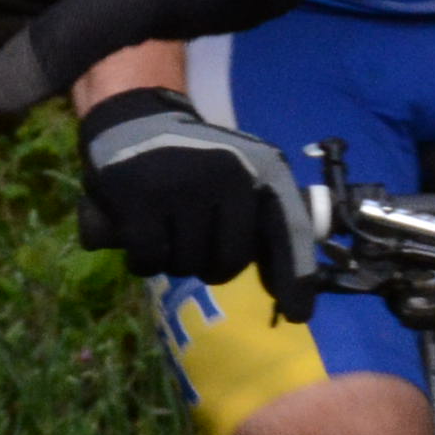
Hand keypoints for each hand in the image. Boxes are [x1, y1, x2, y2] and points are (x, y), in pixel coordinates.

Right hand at [76, 91, 321, 312]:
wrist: (136, 121)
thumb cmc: (198, 160)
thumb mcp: (243, 175)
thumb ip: (264, 221)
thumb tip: (292, 292)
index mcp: (264, 170)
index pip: (290, 231)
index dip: (295, 276)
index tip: (298, 314)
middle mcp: (231, 177)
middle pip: (230, 262)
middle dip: (212, 267)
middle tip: (197, 246)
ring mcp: (184, 187)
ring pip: (188, 265)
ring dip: (176, 262)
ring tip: (169, 231)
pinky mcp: (140, 200)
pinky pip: (150, 261)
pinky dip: (144, 262)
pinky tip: (142, 240)